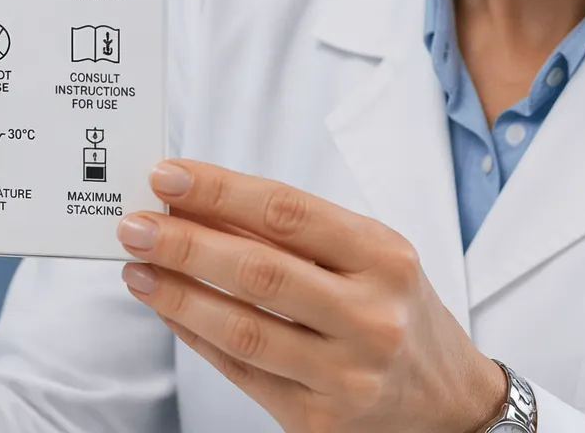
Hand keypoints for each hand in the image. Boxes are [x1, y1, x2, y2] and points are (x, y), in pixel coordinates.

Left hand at [115, 160, 509, 432]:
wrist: (450, 406)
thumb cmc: (399, 313)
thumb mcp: (371, 256)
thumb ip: (296, 231)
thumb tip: (203, 201)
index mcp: (384, 258)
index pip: (288, 212)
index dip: (220, 190)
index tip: (168, 176)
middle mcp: (370, 316)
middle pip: (258, 271)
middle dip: (184, 243)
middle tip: (135, 225)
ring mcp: (346, 375)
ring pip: (242, 329)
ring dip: (178, 295)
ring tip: (138, 269)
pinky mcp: (320, 422)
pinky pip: (242, 373)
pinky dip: (197, 337)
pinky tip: (170, 310)